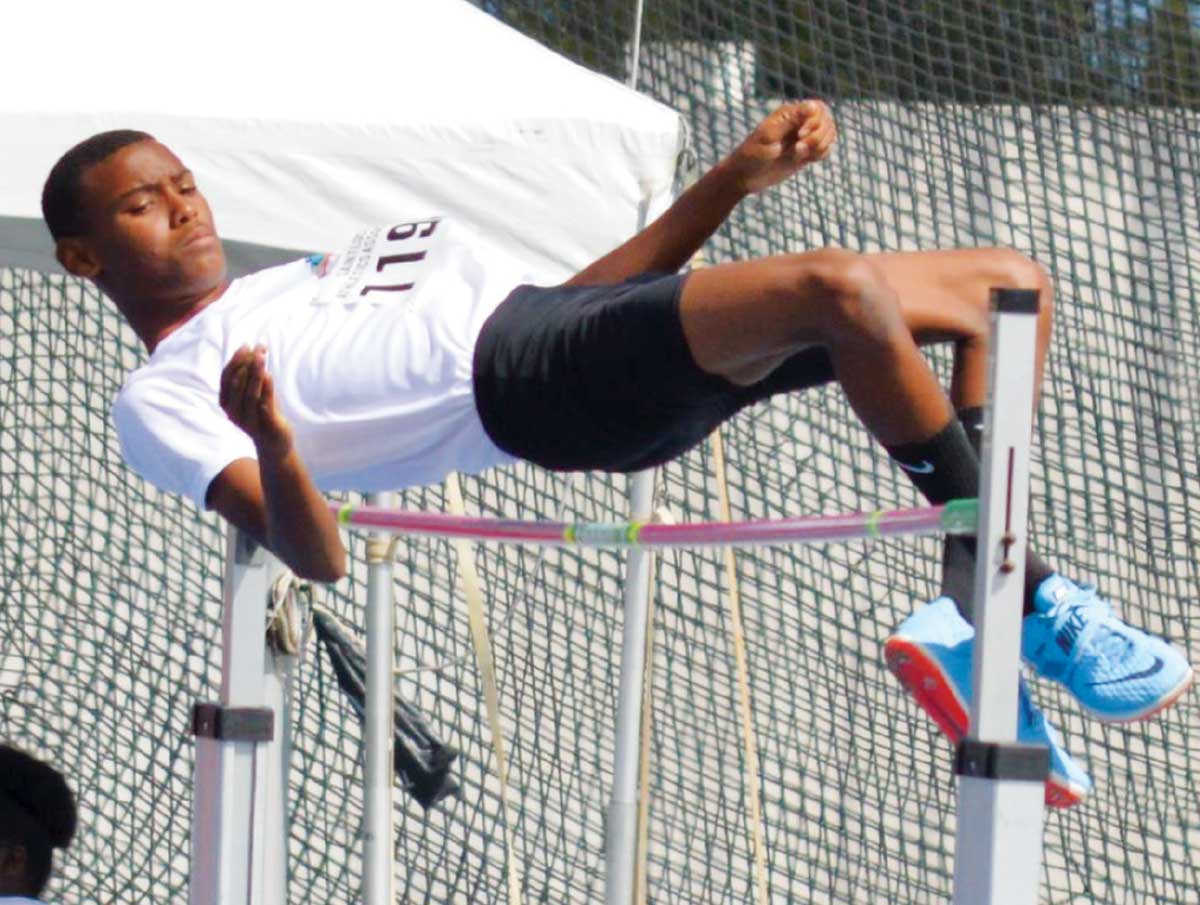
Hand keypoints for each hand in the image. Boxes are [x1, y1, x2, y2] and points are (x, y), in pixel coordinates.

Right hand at [219, 344, 293, 459]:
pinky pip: (264, 405)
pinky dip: (266, 389)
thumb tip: (254, 348)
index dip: (235, 360)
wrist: (274, 444)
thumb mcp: (254, 393)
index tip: (247, 345)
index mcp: (226, 403)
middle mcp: (233, 413)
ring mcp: (248, 421)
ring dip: (255, 373)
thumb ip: (250, 376)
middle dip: (246, 363)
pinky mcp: (266, 426)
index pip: (226, 378)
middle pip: (236, 384)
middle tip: (258, 348)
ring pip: (249, 394)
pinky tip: (269, 374)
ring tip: (262, 357)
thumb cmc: (263, 414)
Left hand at [727, 100, 836, 194]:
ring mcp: (804, 137)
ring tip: (798, 155)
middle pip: (827, 121)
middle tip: (798, 150)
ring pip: (829, 135)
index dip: (815, 122)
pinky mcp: (806, 152)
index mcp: (789, 113)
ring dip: (819, 147)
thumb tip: (813, 105)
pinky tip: (804, 160)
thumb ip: (790, 120)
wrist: (744, 176)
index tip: (800, 136)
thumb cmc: (752, 154)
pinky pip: (825, 149)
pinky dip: (821, 154)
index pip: (818, 108)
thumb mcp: (769, 136)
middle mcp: (799, 122)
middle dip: (818, 137)